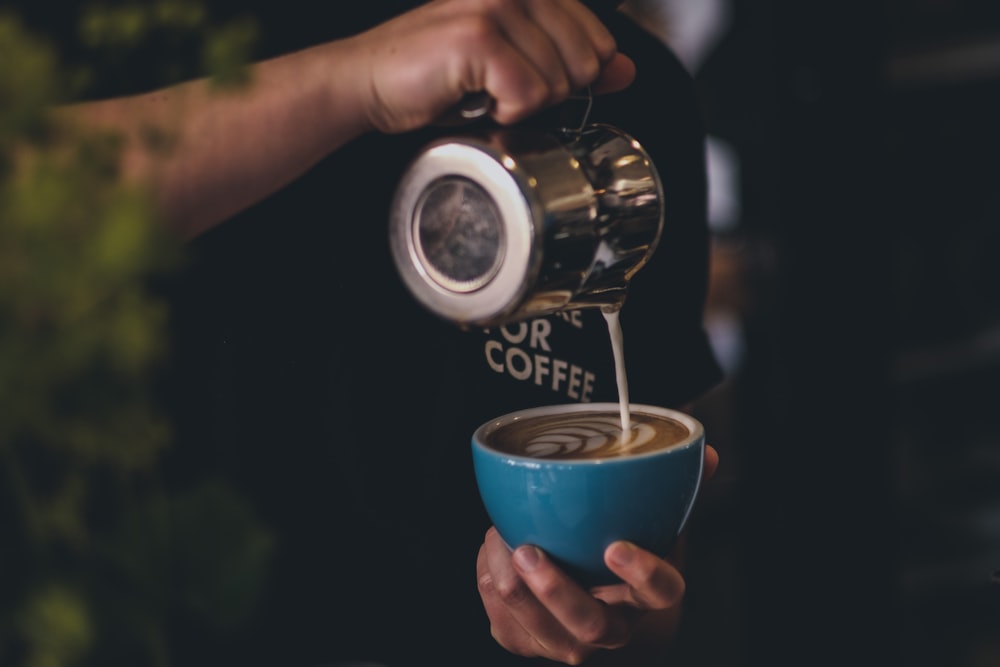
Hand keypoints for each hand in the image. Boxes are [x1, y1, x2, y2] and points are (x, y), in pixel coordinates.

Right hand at [343, 0, 635, 132]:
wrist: (370, 83)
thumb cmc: (436, 76)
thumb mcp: (515, 67)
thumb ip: (572, 63)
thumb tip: (624, 70)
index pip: (599, 41)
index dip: (572, 77)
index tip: (526, 80)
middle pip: (585, 64)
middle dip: (547, 93)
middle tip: (500, 89)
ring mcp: (498, 6)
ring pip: (558, 83)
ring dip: (519, 105)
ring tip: (482, 92)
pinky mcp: (480, 36)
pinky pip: (528, 96)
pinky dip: (502, 113)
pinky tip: (473, 100)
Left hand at [476, 445, 718, 663]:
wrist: (590, 598)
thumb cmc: (617, 551)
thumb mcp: (650, 524)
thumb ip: (676, 490)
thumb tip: (704, 454)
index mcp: (645, 596)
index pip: (660, 593)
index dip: (641, 574)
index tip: (614, 545)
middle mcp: (611, 626)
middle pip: (589, 624)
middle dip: (554, 591)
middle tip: (528, 550)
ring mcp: (568, 641)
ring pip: (539, 628)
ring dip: (511, 583)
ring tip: (498, 537)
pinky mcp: (529, 644)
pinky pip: (504, 624)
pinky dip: (489, 583)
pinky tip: (493, 552)